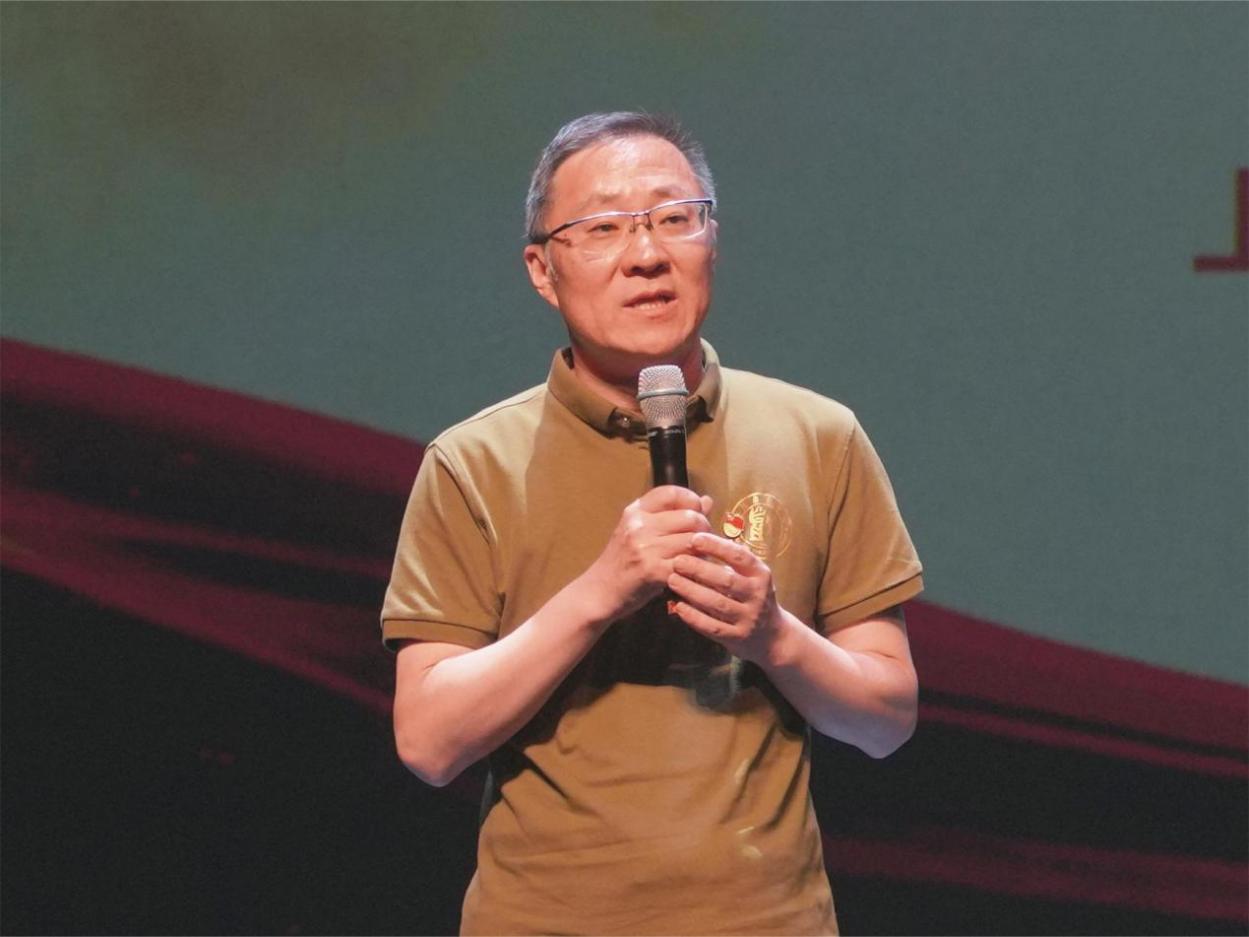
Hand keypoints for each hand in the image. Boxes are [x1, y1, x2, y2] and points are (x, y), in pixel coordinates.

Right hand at [582, 486, 712, 620]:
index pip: (672, 492)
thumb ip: (672, 515)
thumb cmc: (621, 562)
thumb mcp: (640, 532)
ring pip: (693, 540)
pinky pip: (688, 563)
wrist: (599, 591)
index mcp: (636, 511)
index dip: (692, 500)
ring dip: (703, 550)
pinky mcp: (653, 571)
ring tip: (699, 557)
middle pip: (690, 517)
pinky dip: (695, 568)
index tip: (698, 512)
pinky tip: (691, 571)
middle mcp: (639, 525)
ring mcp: (645, 548)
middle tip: (704, 541)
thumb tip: (706, 500)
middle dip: (704, 529)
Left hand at [667, 531, 786, 663]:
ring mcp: (748, 618)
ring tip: (673, 580)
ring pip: (717, 604)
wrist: (772, 636)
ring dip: (692, 591)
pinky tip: (679, 607)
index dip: (717, 547)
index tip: (695, 538)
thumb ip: (732, 558)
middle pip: (726, 581)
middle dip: (700, 569)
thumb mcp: (752, 575)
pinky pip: (713, 627)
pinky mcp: (737, 637)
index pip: (739, 556)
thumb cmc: (753, 596)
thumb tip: (703, 533)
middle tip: (677, 561)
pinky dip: (694, 617)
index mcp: (761, 574)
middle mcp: (757, 595)